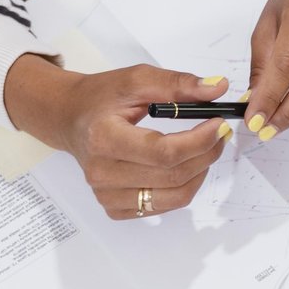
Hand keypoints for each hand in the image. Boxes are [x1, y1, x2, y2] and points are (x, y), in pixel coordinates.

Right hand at [4, 56, 237, 218]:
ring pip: (174, 197)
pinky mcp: (114, 208)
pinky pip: (162, 208)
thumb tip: (216, 88)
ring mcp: (106, 195)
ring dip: (199, 173)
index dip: (200, 141)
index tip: (218, 124)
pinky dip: (181, 189)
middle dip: (206, 155)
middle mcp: (102, 172)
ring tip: (204, 150)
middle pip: (173, 176)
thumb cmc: (101, 99)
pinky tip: (181, 167)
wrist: (71, 118)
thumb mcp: (136, 80)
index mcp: (104, 138)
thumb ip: (177, 84)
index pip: (164, 152)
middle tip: (218, 134)